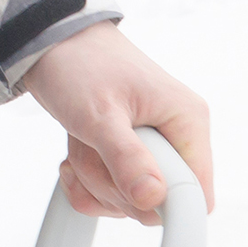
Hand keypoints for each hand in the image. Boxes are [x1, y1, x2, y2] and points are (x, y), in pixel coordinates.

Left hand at [21, 21, 213, 225]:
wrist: (49, 42)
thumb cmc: (79, 63)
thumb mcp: (99, 113)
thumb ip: (127, 158)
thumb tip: (153, 199)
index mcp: (187, 122)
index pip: (197, 193)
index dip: (165, 204)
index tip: (128, 189)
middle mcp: (176, 138)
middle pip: (158, 202)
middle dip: (115, 185)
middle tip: (93, 146)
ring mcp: (153, 151)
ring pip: (131, 201)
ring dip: (95, 179)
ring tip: (83, 139)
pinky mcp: (130, 158)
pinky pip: (112, 196)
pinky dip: (86, 184)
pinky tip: (76, 153)